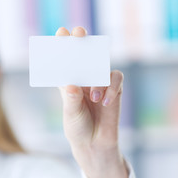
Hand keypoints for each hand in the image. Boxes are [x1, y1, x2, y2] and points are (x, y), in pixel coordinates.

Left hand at [57, 27, 127, 177]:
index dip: (63, 46)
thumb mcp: (71, 114)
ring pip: (102, 65)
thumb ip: (71, 100)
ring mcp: (100, 83)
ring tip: (94, 97)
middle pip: (84, 55)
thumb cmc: (78, 127)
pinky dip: (111, 89)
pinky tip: (105, 102)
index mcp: (69, 83)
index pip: (65, 61)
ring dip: (98, 77)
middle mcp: (84, 79)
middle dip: (81, 42)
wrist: (94, 144)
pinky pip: (116, 80)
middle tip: (79, 32)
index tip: (61, 32)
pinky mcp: (115, 90)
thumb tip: (72, 85)